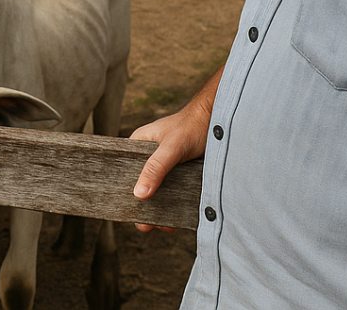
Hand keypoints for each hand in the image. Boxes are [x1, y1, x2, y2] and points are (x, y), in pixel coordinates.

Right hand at [128, 64, 221, 232]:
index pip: (125, 173)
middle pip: (141, 185)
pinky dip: (174, 205)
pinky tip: (177, 219)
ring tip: (166, 226)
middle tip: (149, 226)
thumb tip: (138, 194)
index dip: (125, 192)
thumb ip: (155, 169)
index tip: (129, 213)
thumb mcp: (172, 148)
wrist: (221, 120)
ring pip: (158, 191)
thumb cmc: (193, 125)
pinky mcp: (181, 173)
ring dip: (160, 209)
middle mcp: (150, 157)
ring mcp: (167, 166)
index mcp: (139, 146)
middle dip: (144, 207)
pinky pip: (173, 192)